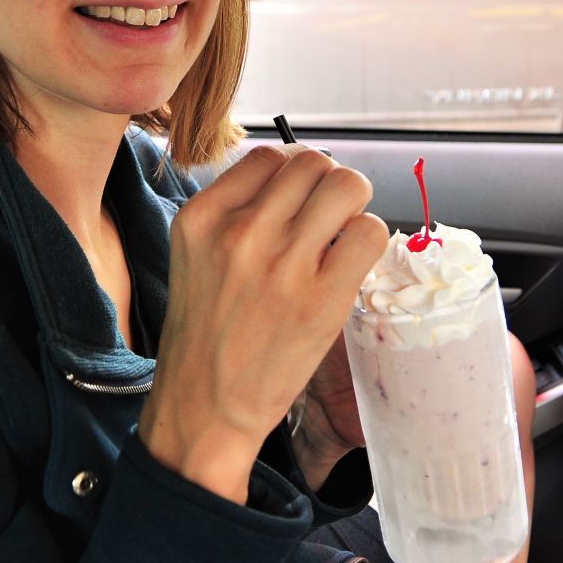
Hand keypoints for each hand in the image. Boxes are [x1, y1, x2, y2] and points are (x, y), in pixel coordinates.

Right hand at [138, 144, 388, 503]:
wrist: (204, 406)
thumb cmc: (206, 331)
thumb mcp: (195, 254)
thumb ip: (235, 210)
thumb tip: (298, 174)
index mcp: (202, 217)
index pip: (269, 156)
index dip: (294, 171)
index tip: (299, 198)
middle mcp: (240, 233)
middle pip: (313, 163)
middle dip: (328, 182)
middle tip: (328, 215)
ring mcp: (282, 265)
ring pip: (347, 186)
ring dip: (354, 204)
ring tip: (342, 233)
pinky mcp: (321, 299)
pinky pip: (368, 233)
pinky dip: (368, 240)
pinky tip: (349, 264)